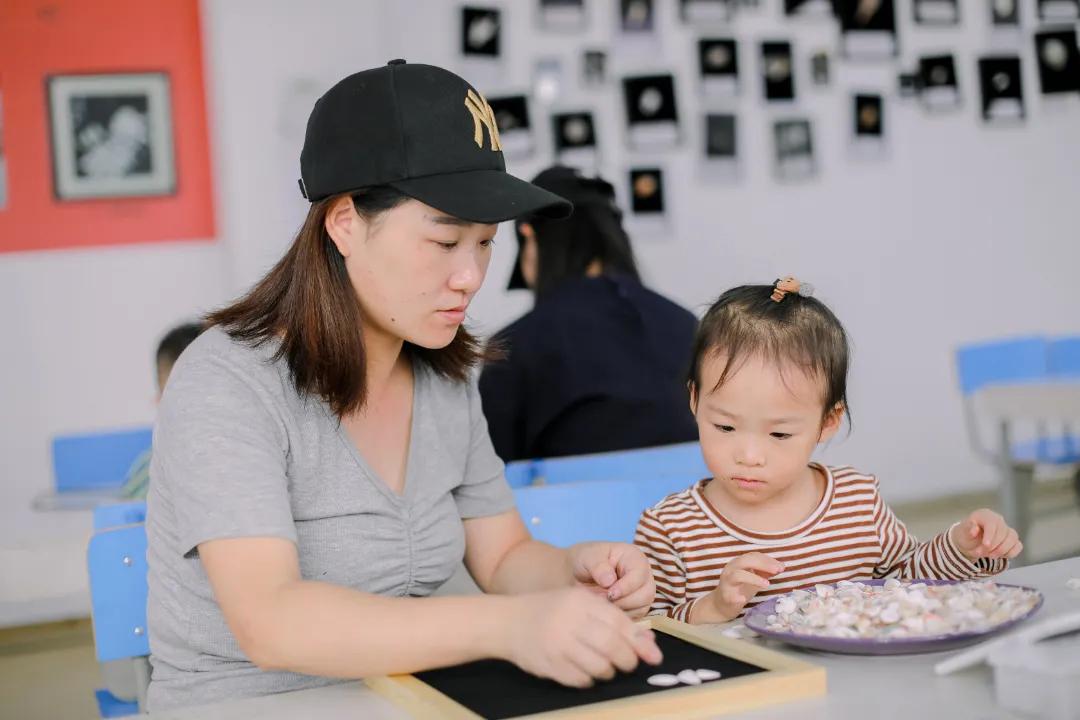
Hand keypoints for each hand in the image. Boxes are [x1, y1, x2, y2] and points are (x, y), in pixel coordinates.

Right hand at [501, 587, 662, 687]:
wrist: (506, 622)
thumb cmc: (550, 611)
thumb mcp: (579, 603)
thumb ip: (612, 619)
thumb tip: (648, 641)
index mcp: (580, 601)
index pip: (619, 622)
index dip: (639, 641)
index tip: (653, 654)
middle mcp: (569, 621)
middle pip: (613, 646)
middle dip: (628, 660)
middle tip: (629, 663)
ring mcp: (558, 644)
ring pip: (600, 666)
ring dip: (610, 671)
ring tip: (606, 666)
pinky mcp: (549, 665)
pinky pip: (582, 679)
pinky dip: (590, 678)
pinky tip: (585, 670)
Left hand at [567, 542, 655, 618]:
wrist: (579, 574)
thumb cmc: (586, 561)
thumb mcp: (588, 557)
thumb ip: (598, 566)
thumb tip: (609, 581)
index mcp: (634, 558)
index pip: (640, 574)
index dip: (626, 586)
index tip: (609, 593)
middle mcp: (643, 575)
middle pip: (646, 593)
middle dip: (624, 601)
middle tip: (603, 601)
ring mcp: (642, 592)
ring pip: (642, 608)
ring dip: (621, 610)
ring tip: (602, 604)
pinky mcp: (637, 608)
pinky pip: (636, 617)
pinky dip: (620, 617)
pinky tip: (606, 610)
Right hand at [699, 552, 783, 622]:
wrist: (721, 604)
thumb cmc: (740, 588)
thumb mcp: (754, 577)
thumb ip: (766, 572)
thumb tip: (781, 566)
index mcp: (738, 563)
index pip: (753, 556)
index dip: (767, 560)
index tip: (781, 566)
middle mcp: (731, 569)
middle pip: (745, 561)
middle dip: (762, 564)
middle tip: (777, 571)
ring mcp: (727, 583)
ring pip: (737, 575)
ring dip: (753, 578)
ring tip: (767, 585)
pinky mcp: (725, 596)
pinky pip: (730, 596)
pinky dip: (737, 597)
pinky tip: (743, 599)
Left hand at [950, 509, 1021, 560]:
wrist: (969, 543)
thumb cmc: (966, 535)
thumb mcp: (962, 532)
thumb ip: (968, 530)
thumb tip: (974, 529)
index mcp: (985, 515)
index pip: (992, 523)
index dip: (990, 535)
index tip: (986, 545)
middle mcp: (998, 520)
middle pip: (1003, 532)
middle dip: (993, 546)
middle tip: (980, 553)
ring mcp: (1007, 529)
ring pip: (1013, 539)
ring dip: (1002, 550)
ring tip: (990, 556)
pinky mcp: (1013, 540)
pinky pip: (1018, 546)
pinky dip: (1010, 553)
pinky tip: (1000, 556)